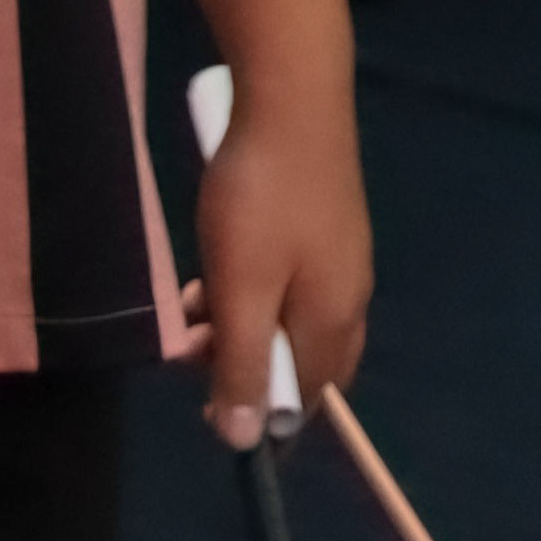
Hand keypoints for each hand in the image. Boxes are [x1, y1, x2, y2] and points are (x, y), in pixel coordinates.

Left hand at [182, 70, 369, 450]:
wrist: (292, 100)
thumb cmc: (261, 201)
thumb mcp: (240, 290)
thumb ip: (244, 364)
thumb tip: (246, 440)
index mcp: (336, 316)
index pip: (309, 397)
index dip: (260, 414)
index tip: (205, 403)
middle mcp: (351, 294)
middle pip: (303, 361)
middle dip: (245, 366)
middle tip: (189, 344)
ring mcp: (343, 256)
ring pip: (290, 320)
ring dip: (239, 327)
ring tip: (189, 304)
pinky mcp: (328, 227)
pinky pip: (291, 286)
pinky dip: (251, 294)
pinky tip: (216, 268)